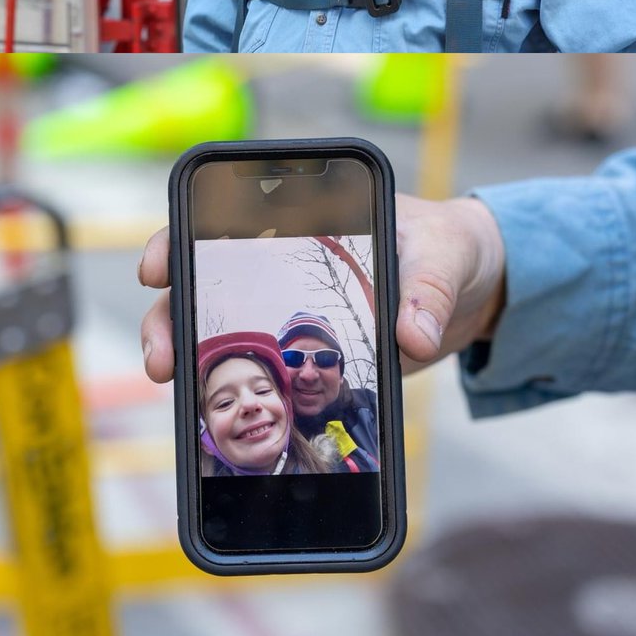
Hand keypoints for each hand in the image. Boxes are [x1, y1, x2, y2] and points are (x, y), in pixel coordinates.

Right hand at [139, 193, 506, 381]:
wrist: (477, 287)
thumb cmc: (450, 247)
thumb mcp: (445, 256)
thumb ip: (428, 291)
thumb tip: (412, 336)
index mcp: (304, 222)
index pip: (224, 222)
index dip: (179, 239)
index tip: (159, 268)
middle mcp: (283, 267)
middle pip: (207, 285)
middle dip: (170, 316)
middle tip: (162, 356)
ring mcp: (294, 313)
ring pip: (225, 332)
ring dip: (193, 357)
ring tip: (177, 388)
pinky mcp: (314, 356)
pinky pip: (267, 372)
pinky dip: (242, 390)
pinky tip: (221, 413)